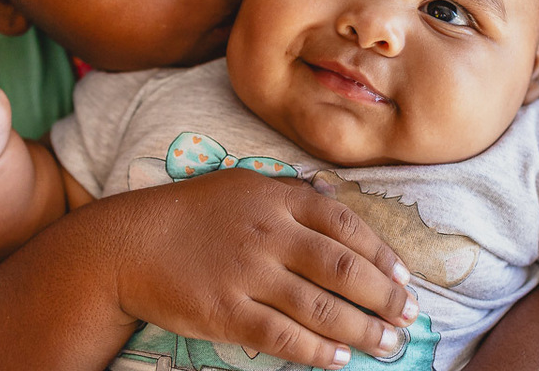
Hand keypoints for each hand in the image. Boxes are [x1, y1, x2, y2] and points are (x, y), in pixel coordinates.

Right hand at [109, 168, 418, 369]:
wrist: (128, 245)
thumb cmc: (188, 213)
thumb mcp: (239, 185)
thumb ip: (286, 193)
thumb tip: (332, 201)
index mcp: (274, 198)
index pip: (343, 224)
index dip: (380, 253)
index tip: (404, 276)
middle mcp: (267, 233)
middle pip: (341, 267)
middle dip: (383, 295)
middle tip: (410, 315)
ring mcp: (247, 275)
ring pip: (321, 307)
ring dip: (363, 329)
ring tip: (388, 344)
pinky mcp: (226, 313)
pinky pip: (283, 337)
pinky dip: (317, 351)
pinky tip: (339, 359)